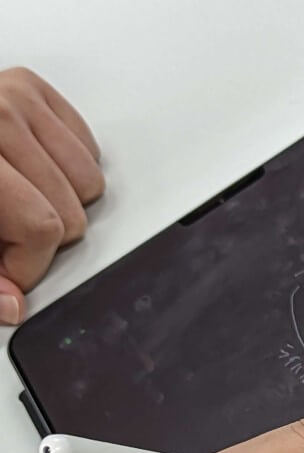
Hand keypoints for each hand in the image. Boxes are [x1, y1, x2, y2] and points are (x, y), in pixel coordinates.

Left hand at [0, 67, 103, 324]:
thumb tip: (11, 305)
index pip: (41, 226)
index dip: (28, 265)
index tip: (9, 271)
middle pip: (70, 213)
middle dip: (41, 236)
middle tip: (5, 227)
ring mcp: (16, 98)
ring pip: (88, 184)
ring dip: (60, 202)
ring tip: (16, 196)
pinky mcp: (32, 89)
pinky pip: (88, 150)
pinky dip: (65, 168)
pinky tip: (27, 170)